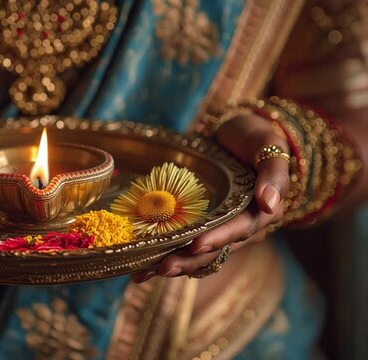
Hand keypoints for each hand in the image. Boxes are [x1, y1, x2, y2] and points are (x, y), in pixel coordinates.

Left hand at [133, 114, 289, 280]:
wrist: (234, 134)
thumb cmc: (255, 138)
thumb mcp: (268, 146)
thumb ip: (273, 173)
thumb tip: (270, 203)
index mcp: (260, 213)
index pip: (239, 230)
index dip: (217, 238)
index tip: (195, 245)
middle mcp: (240, 228)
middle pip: (214, 250)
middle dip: (188, 260)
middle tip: (163, 268)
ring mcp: (219, 229)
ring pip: (196, 254)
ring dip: (172, 264)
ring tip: (143, 274)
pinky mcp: (201, 227)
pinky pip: (183, 245)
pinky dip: (163, 255)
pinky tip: (140, 268)